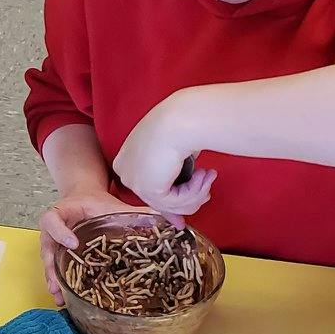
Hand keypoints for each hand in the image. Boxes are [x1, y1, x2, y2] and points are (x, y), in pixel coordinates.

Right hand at [36, 188, 131, 306]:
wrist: (83, 200)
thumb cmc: (95, 203)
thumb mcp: (112, 205)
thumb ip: (136, 211)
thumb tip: (169, 220)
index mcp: (62, 211)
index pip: (52, 219)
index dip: (60, 232)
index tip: (73, 244)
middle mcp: (53, 229)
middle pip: (46, 246)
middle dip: (51, 265)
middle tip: (59, 281)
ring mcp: (53, 243)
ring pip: (48, 261)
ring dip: (52, 279)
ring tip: (59, 296)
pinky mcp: (58, 254)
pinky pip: (54, 268)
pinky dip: (57, 283)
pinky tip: (62, 298)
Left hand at [112, 97, 215, 218]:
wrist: (182, 119)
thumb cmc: (181, 126)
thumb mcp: (175, 156)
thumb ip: (176, 182)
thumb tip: (183, 211)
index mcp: (127, 159)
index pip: (148, 190)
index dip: (171, 203)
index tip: (184, 214)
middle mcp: (125, 171)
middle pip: (159, 201)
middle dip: (189, 199)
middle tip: (208, 189)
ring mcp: (134, 181)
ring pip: (171, 205)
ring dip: (197, 193)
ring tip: (209, 175)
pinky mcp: (148, 189)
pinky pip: (177, 203)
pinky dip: (195, 191)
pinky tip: (202, 174)